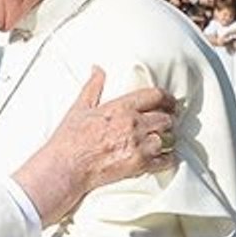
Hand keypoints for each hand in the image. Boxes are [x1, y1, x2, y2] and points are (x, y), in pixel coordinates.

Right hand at [12, 67, 177, 226]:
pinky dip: (166, 159)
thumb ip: (93, 87)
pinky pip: (166, 160)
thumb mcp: (79, 108)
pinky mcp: (139, 165)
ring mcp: (138, 146)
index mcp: (121, 108)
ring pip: (169, 139)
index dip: (167, 98)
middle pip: (166, 119)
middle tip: (165, 123)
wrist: (66, 167)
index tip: (169, 103)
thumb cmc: (70, 139)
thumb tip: (97, 69)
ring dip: (166, 139)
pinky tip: (161, 157)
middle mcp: (133, 125)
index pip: (155, 96)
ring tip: (161, 140)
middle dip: (167, 120)